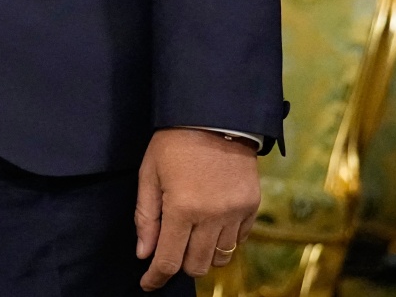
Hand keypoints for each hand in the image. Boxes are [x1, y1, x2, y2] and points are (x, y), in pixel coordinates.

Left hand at [134, 128, 259, 288]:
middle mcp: (212, 216)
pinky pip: (238, 240)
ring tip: (190, 237)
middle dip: (179, 264)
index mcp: (181, 208)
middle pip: (197, 265)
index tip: (148, 285)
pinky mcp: (252, 207)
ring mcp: (235, 213)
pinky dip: (223, 241)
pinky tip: (211, 225)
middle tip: (168, 250)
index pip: (168, 259)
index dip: (156, 277)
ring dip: (202, 255)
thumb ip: (145, 216)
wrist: (214, 116)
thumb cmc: (174, 142)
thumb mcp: (149, 173)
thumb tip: (144, 253)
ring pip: (220, 258)